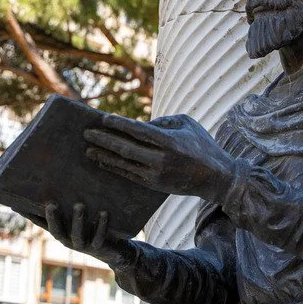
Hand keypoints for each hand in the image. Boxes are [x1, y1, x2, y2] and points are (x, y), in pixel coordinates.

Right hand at [24, 202, 135, 267]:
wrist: (114, 251)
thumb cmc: (93, 228)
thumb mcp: (79, 216)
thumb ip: (69, 203)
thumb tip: (60, 180)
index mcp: (60, 231)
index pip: (41, 223)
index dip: (29, 215)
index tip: (15, 203)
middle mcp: (68, 240)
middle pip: (56, 230)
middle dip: (53, 217)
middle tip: (50, 203)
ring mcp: (83, 245)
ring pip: (77, 235)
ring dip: (78, 220)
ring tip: (80, 205)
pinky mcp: (98, 248)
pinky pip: (98, 238)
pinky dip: (101, 226)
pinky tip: (104, 213)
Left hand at [84, 114, 235, 202]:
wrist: (216, 177)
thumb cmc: (202, 145)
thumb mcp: (187, 124)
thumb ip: (163, 121)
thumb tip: (139, 125)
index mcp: (170, 142)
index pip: (138, 131)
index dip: (119, 124)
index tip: (102, 118)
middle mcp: (161, 159)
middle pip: (126, 148)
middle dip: (104, 140)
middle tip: (86, 133)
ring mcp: (156, 174)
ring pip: (124, 164)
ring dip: (104, 156)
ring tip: (88, 149)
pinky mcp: (154, 185)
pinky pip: (129, 175)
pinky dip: (114, 168)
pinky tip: (103, 162)